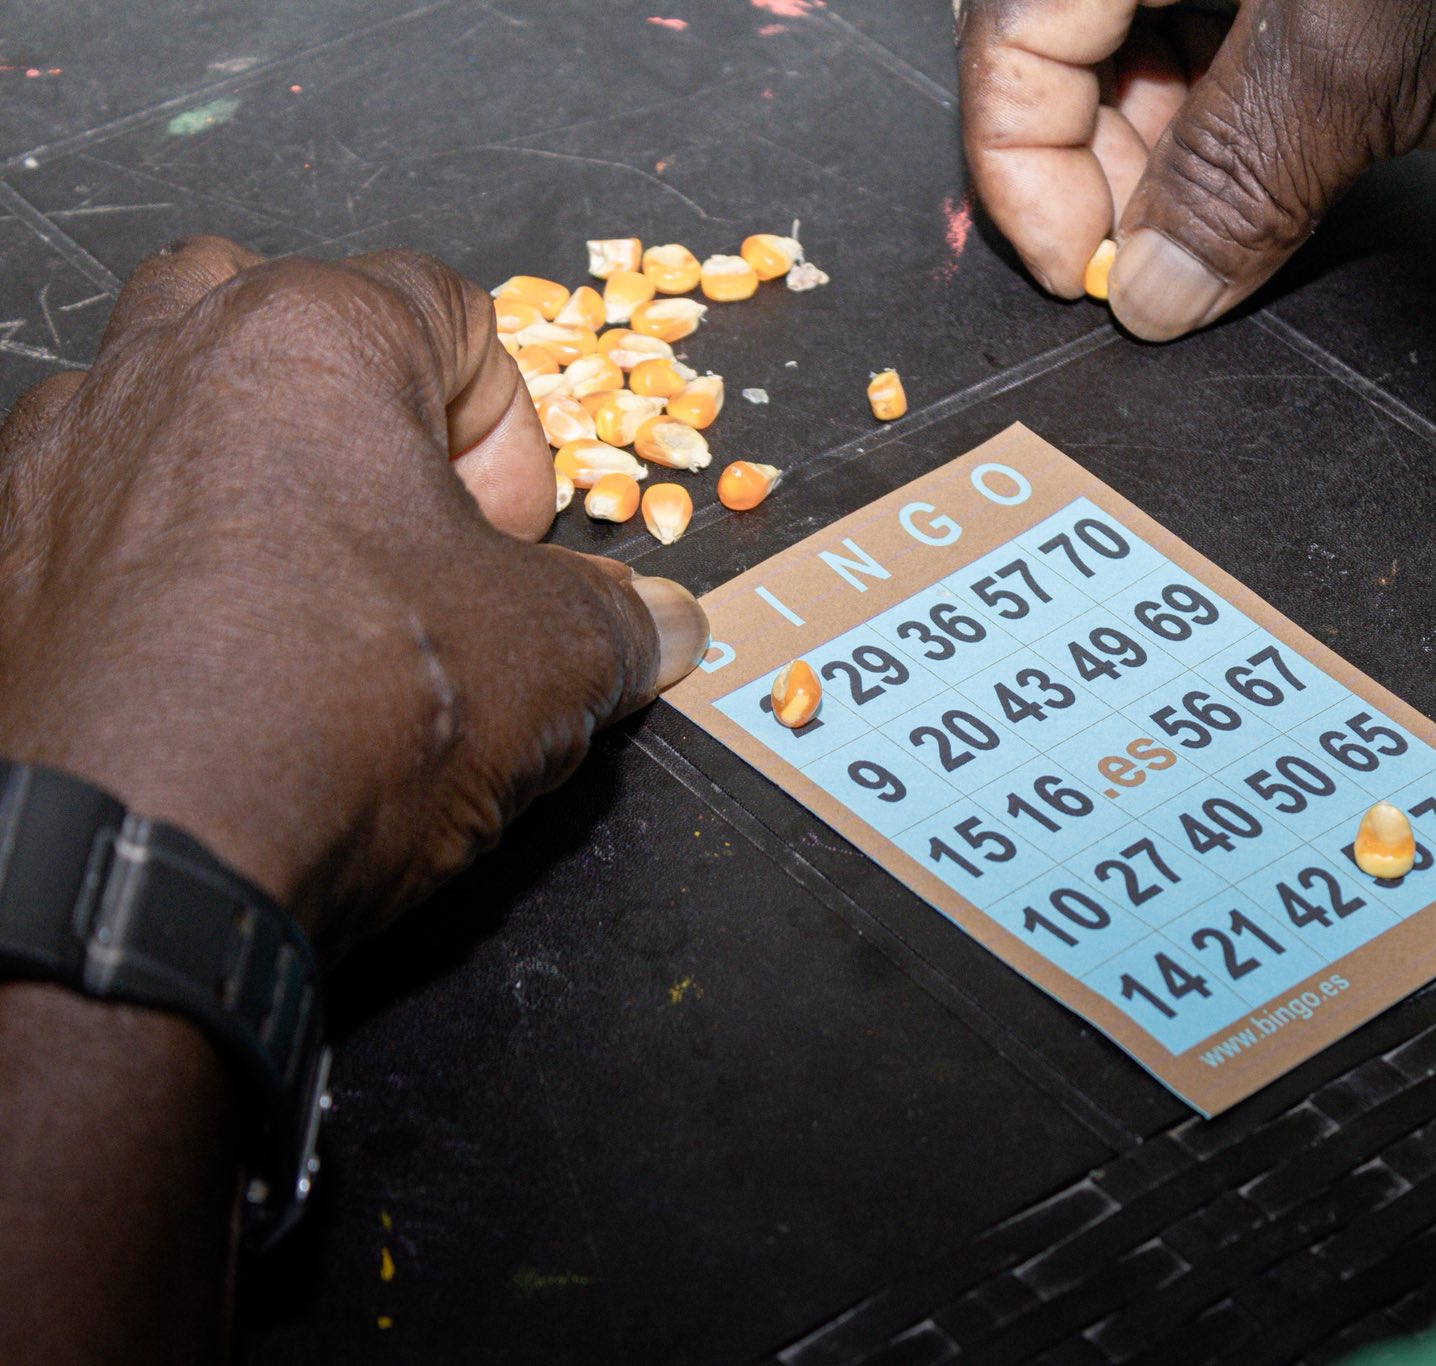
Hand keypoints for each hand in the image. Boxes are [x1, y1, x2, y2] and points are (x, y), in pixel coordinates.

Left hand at [0, 237, 708, 959]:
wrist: (145, 861)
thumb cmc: (348, 712)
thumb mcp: (554, 662)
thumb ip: (621, 618)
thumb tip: (662, 625)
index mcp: (312, 336)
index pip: (452, 311)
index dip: (513, 435)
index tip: (514, 544)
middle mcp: (167, 357)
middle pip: (291, 316)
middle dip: (364, 410)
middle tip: (407, 533)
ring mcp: (62, 451)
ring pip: (174, 397)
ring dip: (251, 467)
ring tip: (306, 592)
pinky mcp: (0, 552)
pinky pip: (94, 506)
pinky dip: (157, 552)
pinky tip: (210, 656)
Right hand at [959, 0, 1435, 339]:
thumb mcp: (1356, 68)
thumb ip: (1225, 184)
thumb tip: (1149, 292)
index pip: (1015, 21)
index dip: (1022, 157)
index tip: (1075, 270)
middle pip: (1062, 43)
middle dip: (1091, 168)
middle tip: (1142, 271)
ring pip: (1134, 63)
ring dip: (1152, 171)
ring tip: (1201, 247)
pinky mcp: (1300, 0)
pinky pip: (1212, 75)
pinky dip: (1214, 151)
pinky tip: (1242, 208)